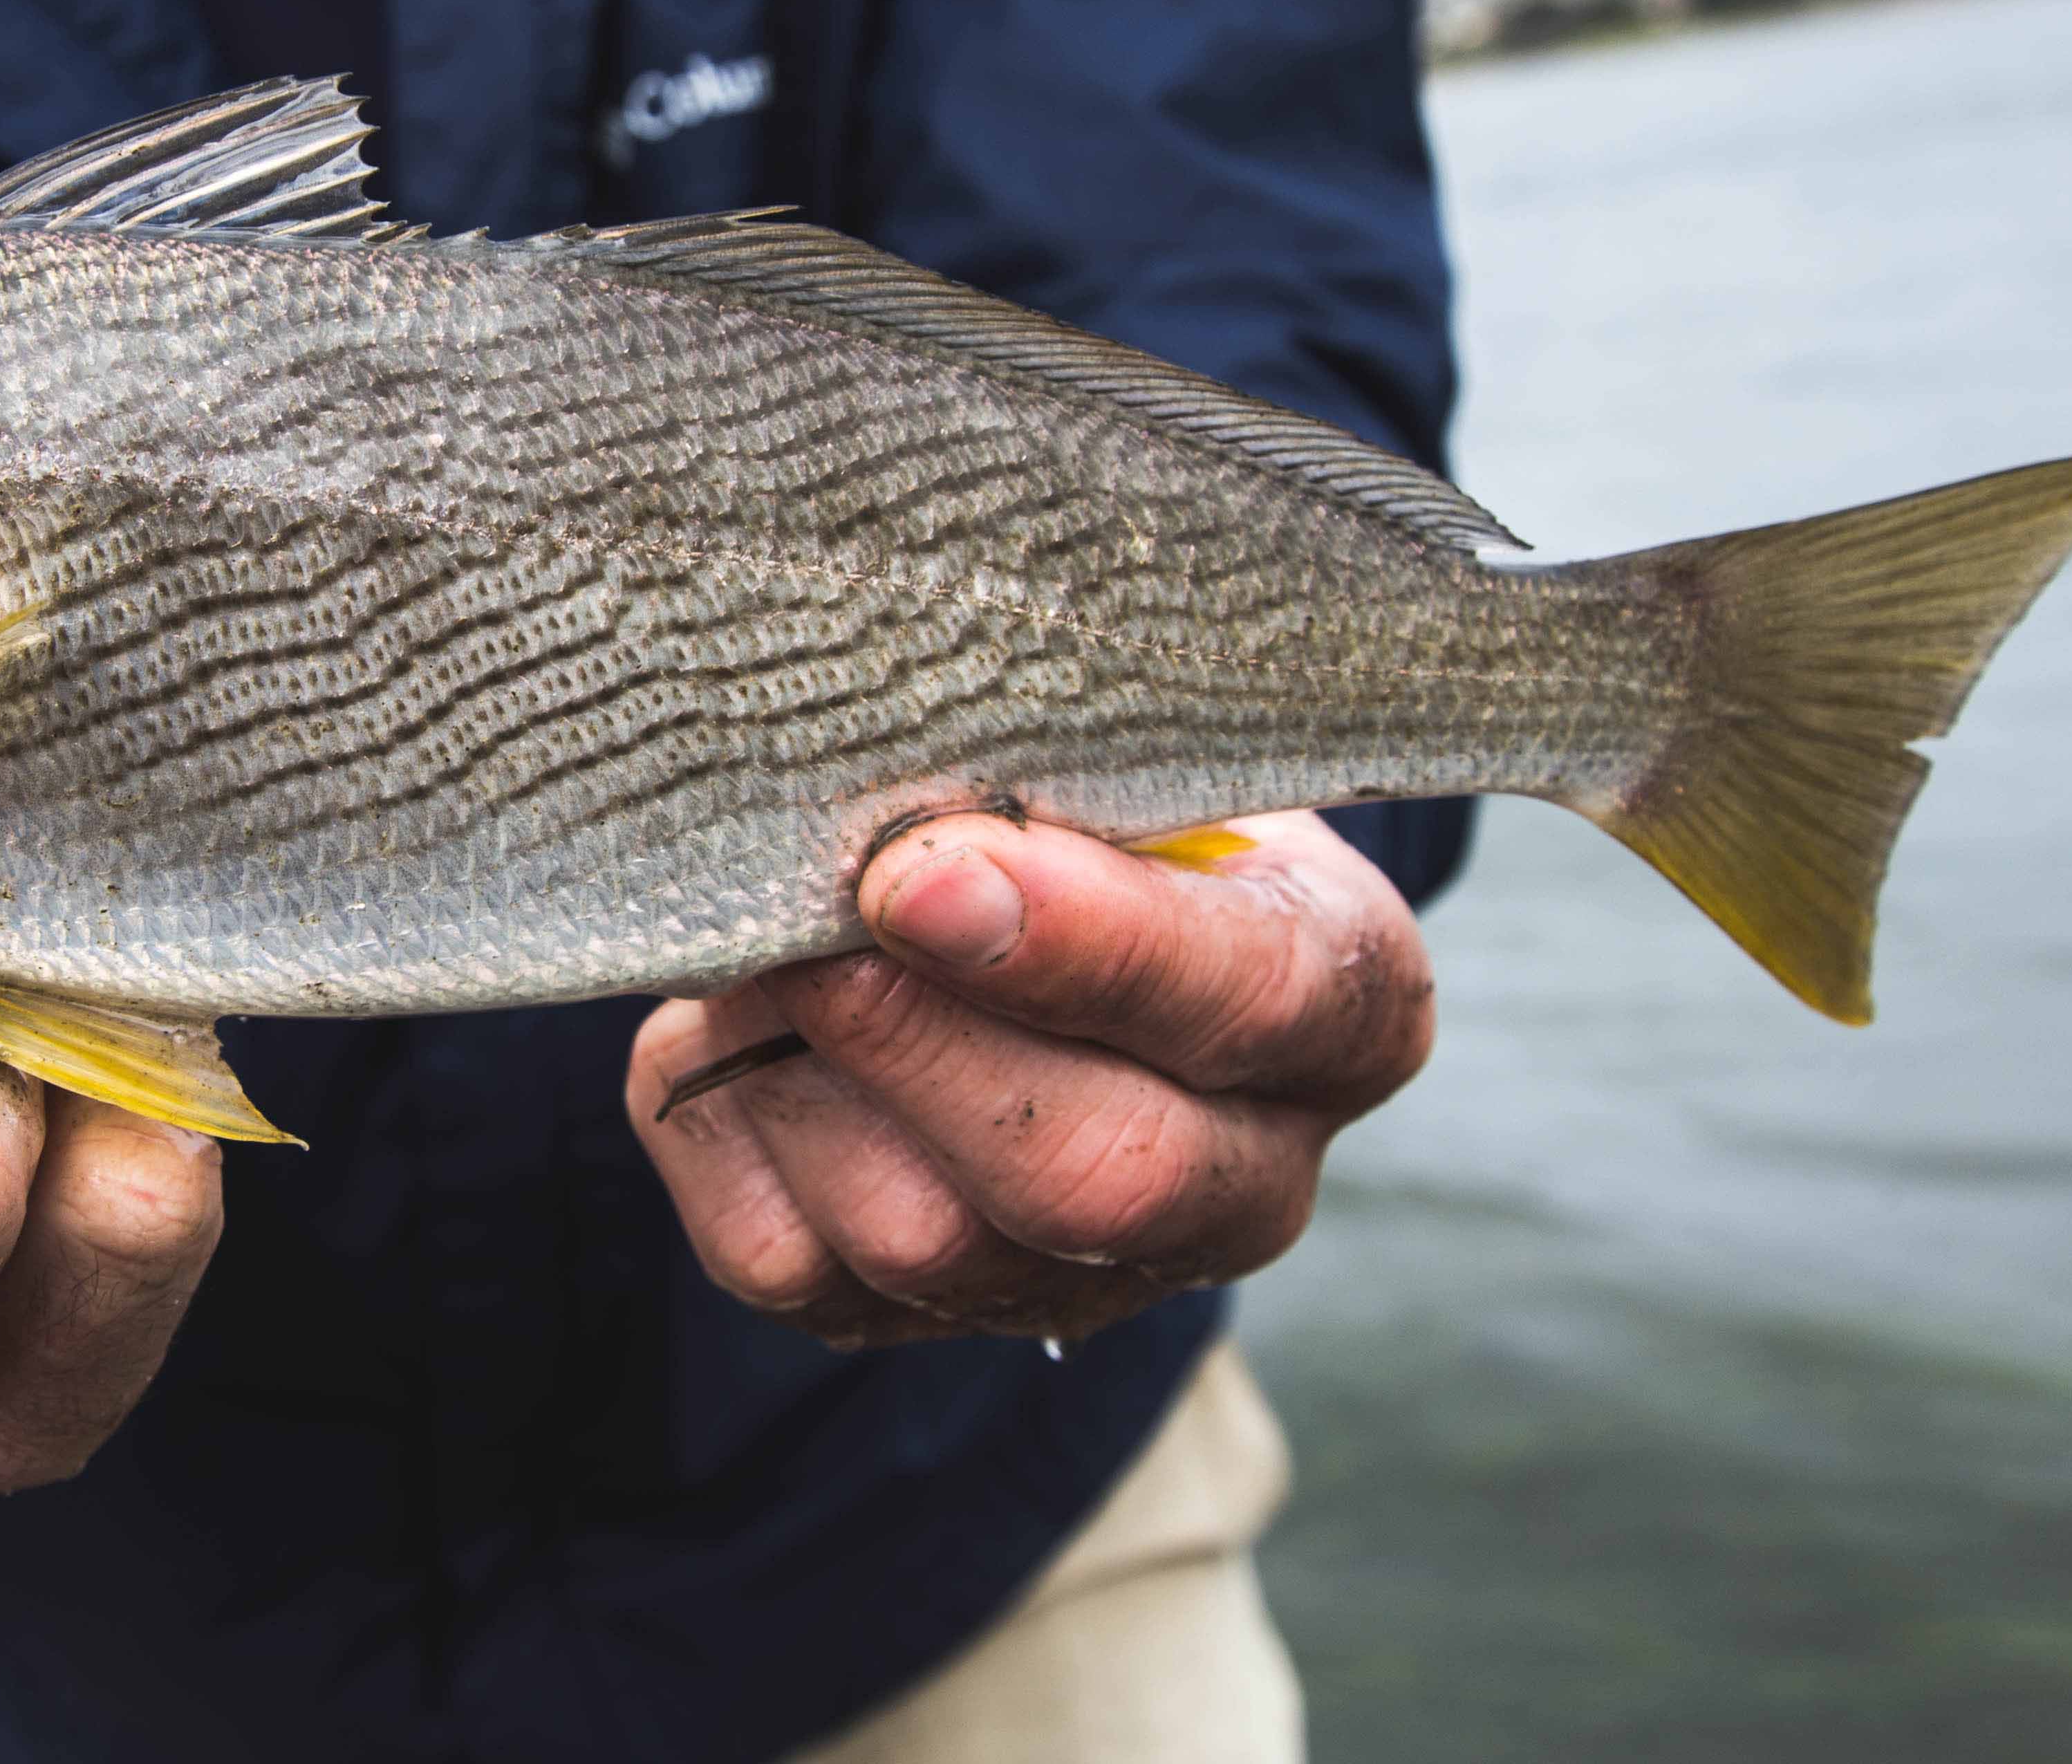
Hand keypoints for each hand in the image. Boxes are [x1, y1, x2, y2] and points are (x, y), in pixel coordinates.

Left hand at [631, 810, 1431, 1346]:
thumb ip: (1050, 777)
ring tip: (768, 946)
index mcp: (1345, 1008)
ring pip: (920, 1235)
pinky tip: (735, 1030)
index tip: (924, 869)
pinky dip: (726, 1122)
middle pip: (1099, 1176)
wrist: (1010, 901)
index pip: (1261, 1000)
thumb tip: (907, 823)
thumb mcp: (1112, 751)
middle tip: (818, 925)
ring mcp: (1083, 1279)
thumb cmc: (1082, 798)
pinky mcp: (912, 1319)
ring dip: (803, 1070)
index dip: (1088, 942)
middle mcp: (1246, 1182)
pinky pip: (789, 1260)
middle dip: (924, 1039)